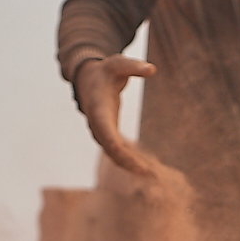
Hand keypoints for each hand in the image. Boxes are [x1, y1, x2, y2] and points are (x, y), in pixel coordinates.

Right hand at [74, 56, 158, 177]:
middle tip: (151, 176)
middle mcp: (97, 126)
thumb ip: (134, 66)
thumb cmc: (105, 71)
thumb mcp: (118, 64)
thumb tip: (152, 69)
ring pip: (114, 155)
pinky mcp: (107, 135)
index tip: (137, 165)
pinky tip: (146, 169)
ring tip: (152, 176)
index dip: (122, 152)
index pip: (108, 137)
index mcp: (99, 111)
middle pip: (112, 152)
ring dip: (131, 166)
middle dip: (130, 165)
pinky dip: (130, 161)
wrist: (87, 79)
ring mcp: (101, 133)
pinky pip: (117, 152)